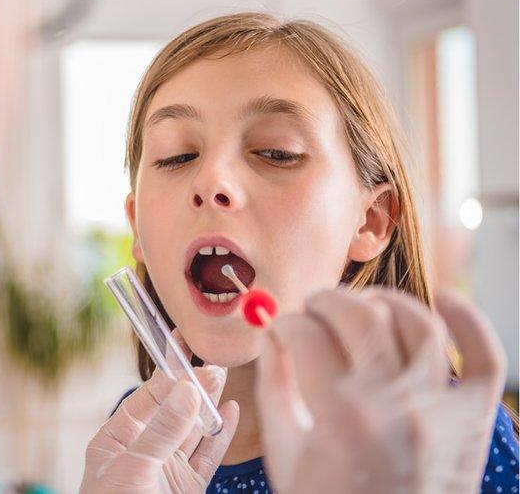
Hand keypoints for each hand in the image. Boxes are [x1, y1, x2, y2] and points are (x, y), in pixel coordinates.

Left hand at [81, 333, 239, 492]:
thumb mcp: (134, 468)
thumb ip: (163, 431)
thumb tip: (187, 389)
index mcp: (114, 441)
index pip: (144, 399)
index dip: (166, 376)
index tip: (185, 353)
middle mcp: (141, 451)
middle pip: (171, 411)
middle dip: (191, 386)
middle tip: (212, 361)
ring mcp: (166, 470)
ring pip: (192, 431)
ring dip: (208, 406)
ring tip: (223, 377)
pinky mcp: (187, 488)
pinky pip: (207, 456)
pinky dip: (220, 437)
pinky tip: (231, 412)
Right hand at [257, 288, 506, 493]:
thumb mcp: (285, 452)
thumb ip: (274, 386)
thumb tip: (271, 335)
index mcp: (339, 415)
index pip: (305, 334)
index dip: (284, 323)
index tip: (279, 330)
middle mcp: (394, 404)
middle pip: (359, 314)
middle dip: (324, 301)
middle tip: (311, 310)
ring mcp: (440, 409)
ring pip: (418, 322)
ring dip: (382, 301)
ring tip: (360, 307)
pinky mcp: (472, 421)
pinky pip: (483, 357)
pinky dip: (469, 321)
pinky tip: (443, 302)